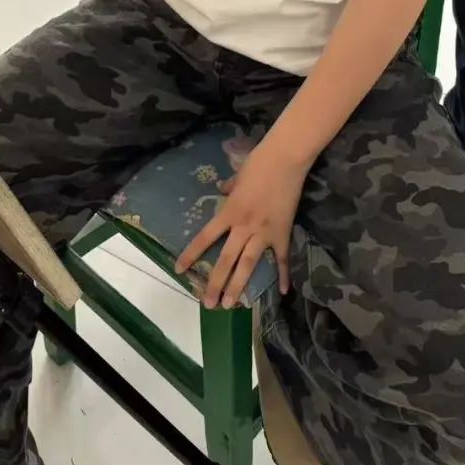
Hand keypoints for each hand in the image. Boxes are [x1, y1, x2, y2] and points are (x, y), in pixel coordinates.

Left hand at [175, 141, 308, 308]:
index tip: (179, 270)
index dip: (191, 254)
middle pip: (226, 260)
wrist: (284, 160)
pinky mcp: (282, 234)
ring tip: (230, 305)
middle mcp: (243, 226)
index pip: (205, 237)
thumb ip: (229, 188)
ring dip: (238, 286)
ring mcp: (264, 232)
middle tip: (207, 304)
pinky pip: (281, 258)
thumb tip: (221, 188)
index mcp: (229, 212)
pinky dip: (282, 275)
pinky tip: (282, 292)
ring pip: (248, 265)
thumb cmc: (258, 163)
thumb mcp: (237, 176)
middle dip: (215, 283)